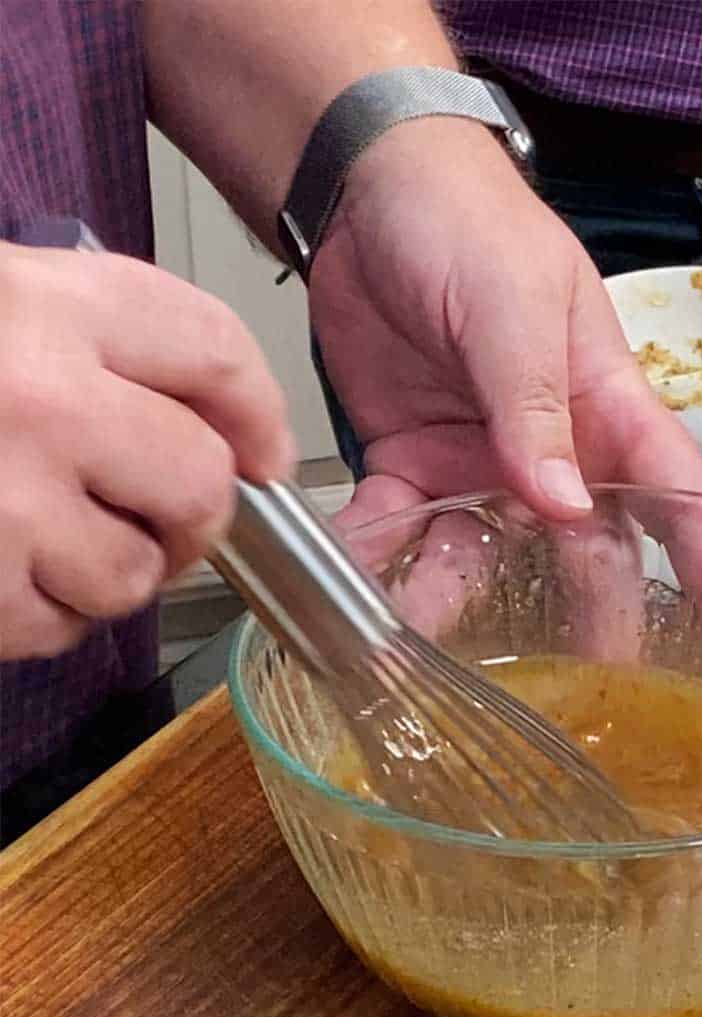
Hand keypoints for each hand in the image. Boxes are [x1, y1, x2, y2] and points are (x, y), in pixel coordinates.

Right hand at [0, 244, 293, 659]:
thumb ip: (99, 341)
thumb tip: (222, 429)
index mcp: (45, 302)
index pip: (215, 349)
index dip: (261, 413)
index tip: (265, 456)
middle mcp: (36, 398)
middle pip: (200, 483)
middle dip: (194, 514)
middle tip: (161, 516)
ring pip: (133, 576)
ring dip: (108, 572)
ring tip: (44, 539)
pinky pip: (55, 630)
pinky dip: (42, 617)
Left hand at [308, 121, 701, 661]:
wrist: (368, 198)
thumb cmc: (469, 227)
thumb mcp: (515, 306)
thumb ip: (537, 406)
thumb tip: (566, 506)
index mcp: (606, 407)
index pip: (678, 495)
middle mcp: (554, 450)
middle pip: (590, 551)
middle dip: (594, 617)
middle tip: (590, 692)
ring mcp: (483, 464)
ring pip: (487, 556)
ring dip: (457, 600)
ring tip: (424, 641)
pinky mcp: (415, 466)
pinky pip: (402, 529)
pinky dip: (380, 557)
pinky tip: (357, 579)